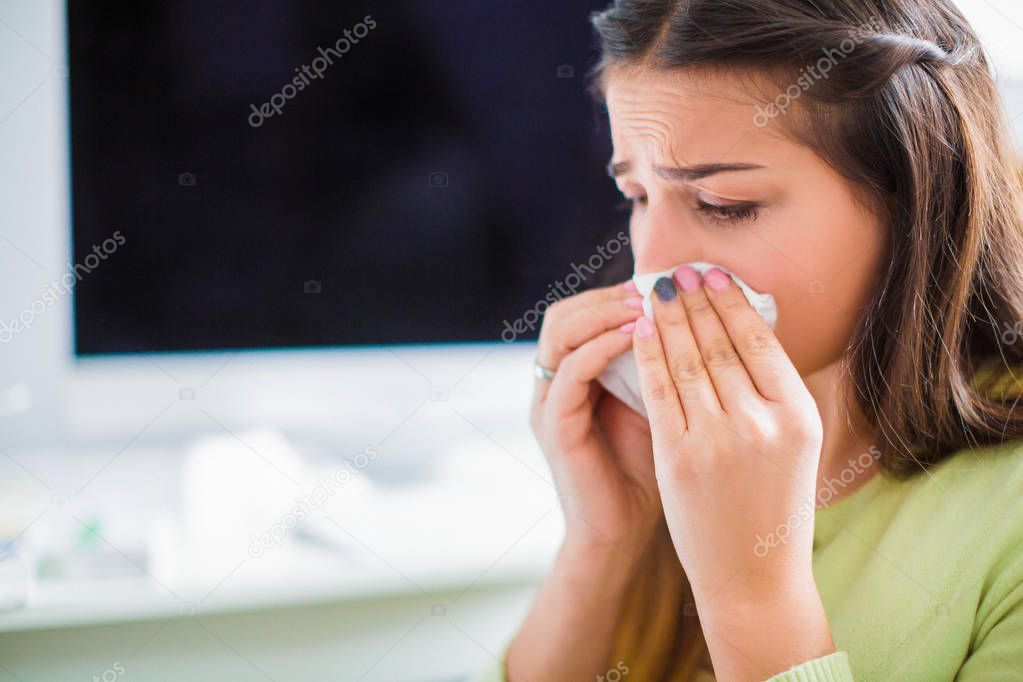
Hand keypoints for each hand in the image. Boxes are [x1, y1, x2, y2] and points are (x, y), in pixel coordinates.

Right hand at [531, 280, 660, 556]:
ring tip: (646, 307)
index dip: (620, 292)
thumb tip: (711, 318)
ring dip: (604, 313)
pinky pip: (570, 373)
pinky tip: (639, 340)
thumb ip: (668, 367)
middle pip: (564, 313)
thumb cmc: (654, 473)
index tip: (667, 284)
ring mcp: (550, 405)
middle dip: (609, 296)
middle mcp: (556, 385)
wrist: (627, 536)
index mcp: (578, 376)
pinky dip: (601, 348)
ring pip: (560, 333)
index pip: (585, 312)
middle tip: (655, 289)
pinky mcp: (555, 428)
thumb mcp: (664, 407)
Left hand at [632, 265, 832, 678]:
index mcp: (798, 416)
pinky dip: (649, 355)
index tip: (715, 277)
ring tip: (656, 291)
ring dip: (668, 320)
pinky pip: (660, 392)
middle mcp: (762, 423)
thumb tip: (752, 336)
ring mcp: (718, 440)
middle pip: (721, 345)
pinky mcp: (679, 458)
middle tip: (679, 272)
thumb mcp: (797, 449)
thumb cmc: (776, 512)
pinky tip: (639, 330)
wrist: (754, 579)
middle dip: (695, 302)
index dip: (733, 304)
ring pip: (687, 362)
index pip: (760, 342)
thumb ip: (778, 396)